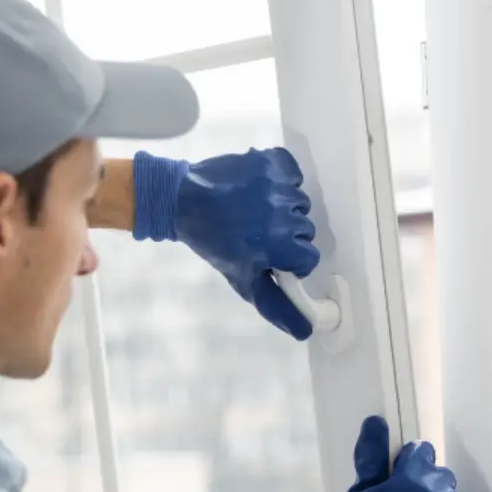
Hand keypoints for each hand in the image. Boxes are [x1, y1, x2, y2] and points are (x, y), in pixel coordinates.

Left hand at [132, 148, 320, 338]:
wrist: (183, 199)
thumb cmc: (214, 242)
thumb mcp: (244, 280)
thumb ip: (277, 305)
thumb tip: (305, 331)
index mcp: (281, 243)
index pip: (308, 257)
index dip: (290, 259)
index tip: (270, 254)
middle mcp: (285, 213)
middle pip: (305, 230)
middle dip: (285, 234)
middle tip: (257, 232)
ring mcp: (279, 184)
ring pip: (299, 202)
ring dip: (281, 207)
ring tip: (253, 209)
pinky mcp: (272, 160)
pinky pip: (292, 172)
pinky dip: (281, 178)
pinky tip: (259, 187)